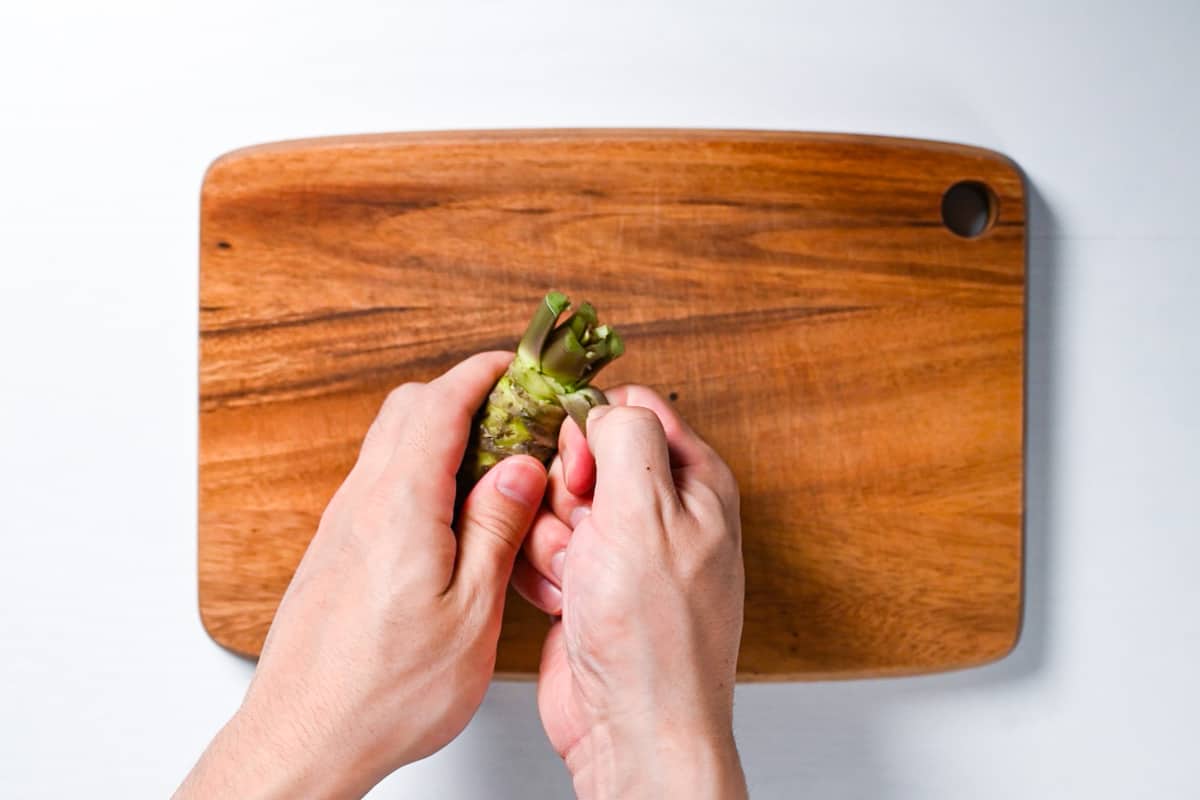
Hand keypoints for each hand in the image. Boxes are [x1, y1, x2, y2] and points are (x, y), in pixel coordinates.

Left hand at [177, 352, 547, 798]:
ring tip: (494, 469)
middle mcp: (362, 502)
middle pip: (408, 409)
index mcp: (400, 505)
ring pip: (390, 443)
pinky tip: (454, 516)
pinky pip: (379, 481)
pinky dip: (420, 471)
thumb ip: (496, 529)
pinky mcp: (336, 549)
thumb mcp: (470, 613)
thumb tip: (520, 468)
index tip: (519, 366)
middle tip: (514, 415)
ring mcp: (343, 524)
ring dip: (441, 434)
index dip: (484, 373)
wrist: (304, 737)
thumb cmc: (384, 691)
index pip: (440, 402)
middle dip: (464, 394)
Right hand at [512, 386, 747, 798]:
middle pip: (582, 456)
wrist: (632, 728)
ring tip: (577, 579)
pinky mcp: (587, 583)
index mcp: (693, 482)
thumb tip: (601, 406)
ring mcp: (622, 551)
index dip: (593, 429)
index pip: (632, 409)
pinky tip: (563, 603)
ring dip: (550, 541)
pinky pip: (539, 549)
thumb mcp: (646, 511)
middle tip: (585, 533)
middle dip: (566, 495)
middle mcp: (661, 512)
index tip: (582, 466)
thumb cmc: (654, 635)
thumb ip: (626, 435)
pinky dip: (540, 574)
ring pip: (553, 504)